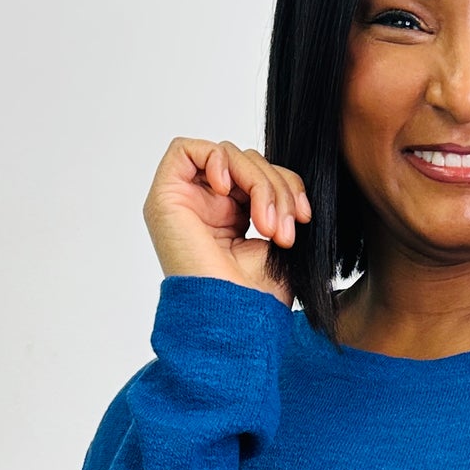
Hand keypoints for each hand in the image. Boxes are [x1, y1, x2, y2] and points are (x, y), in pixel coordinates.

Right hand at [142, 137, 311, 298]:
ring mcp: (185, 201)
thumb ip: (278, 197)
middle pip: (247, 162)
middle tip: (285, 228)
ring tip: (267, 224)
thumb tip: (288, 179)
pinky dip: (218, 161)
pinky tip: (229, 191)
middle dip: (276, 187)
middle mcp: (206, 207)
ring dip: (258, 182)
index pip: (260, 176)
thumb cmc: (255, 294)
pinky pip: (187, 150)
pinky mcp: (166, 196)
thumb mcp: (279, 236)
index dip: (287, 185)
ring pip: (227, 156)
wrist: (233, 319)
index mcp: (231, 219)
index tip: (304, 216)